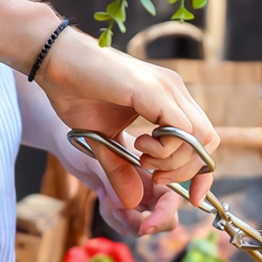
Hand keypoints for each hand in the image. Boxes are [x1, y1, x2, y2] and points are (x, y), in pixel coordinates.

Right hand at [34, 28, 219, 209]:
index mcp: (169, 100)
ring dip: (174, 161)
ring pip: (200, 137)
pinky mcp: (155, 90)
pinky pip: (182, 129)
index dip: (203, 172)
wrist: (53, 60)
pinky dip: (166, 149)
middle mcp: (175, 92)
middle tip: (154, 174)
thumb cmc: (76, 92)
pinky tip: (140, 146)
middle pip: (208, 142)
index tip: (193, 196)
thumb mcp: (103, 142)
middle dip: (186, 171)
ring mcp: (168, 88)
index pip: (204, 139)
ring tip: (143, 159)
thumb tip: (132, 202)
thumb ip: (121, 170)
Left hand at [63, 130, 182, 236]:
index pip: (172, 200)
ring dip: (123, 220)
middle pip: (165, 219)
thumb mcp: (101, 152)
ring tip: (105, 197)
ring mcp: (139, 196)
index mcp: (155, 169)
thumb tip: (134, 203)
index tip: (144, 227)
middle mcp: (152, 184)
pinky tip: (102, 197)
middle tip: (117, 211)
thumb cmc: (85, 136)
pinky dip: (113, 218)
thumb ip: (119, 175)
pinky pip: (126, 224)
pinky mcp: (124, 204)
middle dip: (142, 223)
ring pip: (142, 225)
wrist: (68, 139)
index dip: (163, 216)